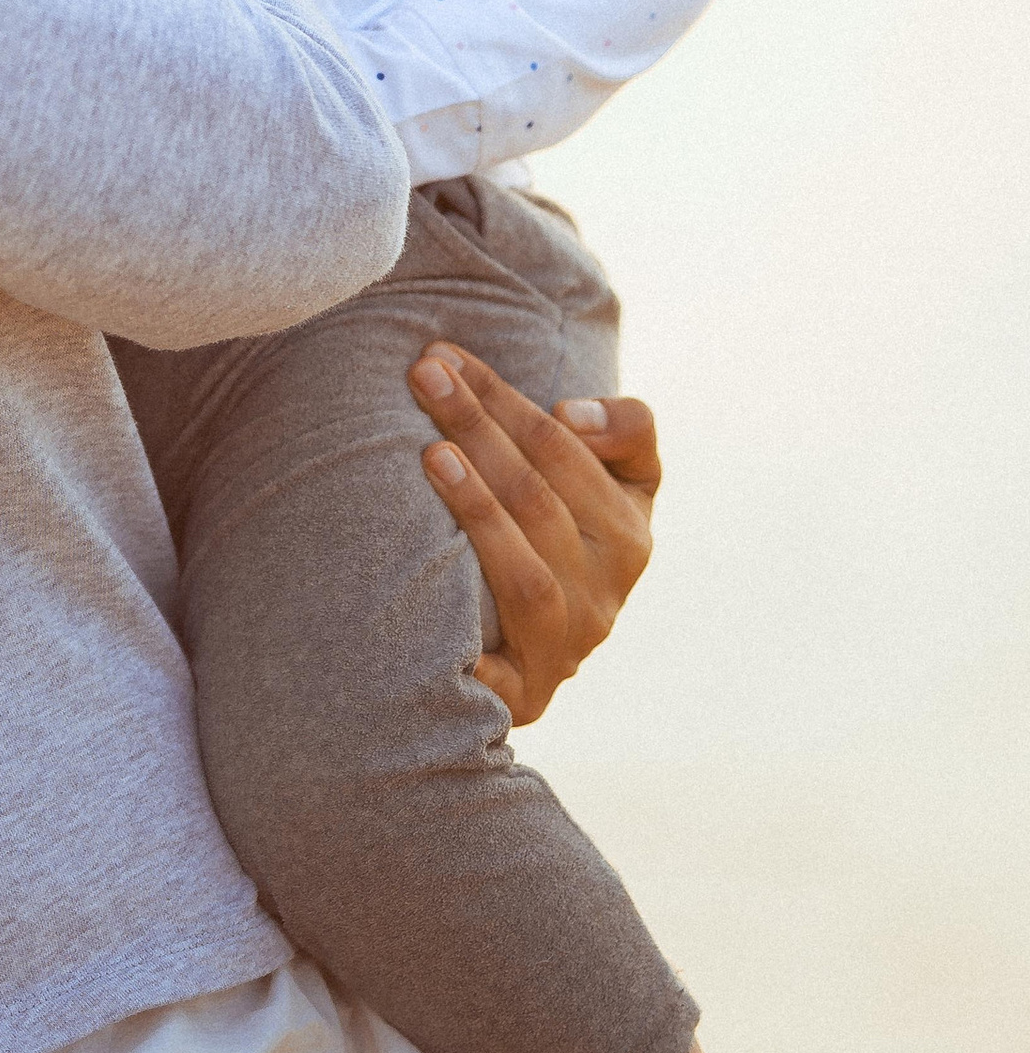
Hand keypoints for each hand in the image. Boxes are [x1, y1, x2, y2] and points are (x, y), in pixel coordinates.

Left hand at [409, 341, 660, 727]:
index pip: (565, 449)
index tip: (444, 355)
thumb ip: (626, 431)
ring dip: (481, 512)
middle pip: (541, 500)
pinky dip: (472, 645)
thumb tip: (574, 416)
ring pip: (528, 575)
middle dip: (478, 428)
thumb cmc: (566, 537)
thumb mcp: (620, 480)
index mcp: (630, 533)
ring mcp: (568, 648)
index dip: (503, 398)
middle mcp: (608, 593)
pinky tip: (428, 602)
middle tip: (422, 376)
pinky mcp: (527, 696)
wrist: (537, 653)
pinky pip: (503, 672)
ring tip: (431, 455)